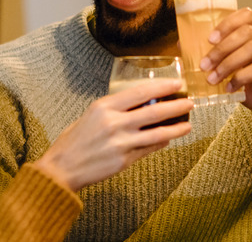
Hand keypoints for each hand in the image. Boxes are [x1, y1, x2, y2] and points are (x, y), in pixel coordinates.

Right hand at [35, 79, 192, 191]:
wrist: (62, 167)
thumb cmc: (74, 140)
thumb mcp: (91, 115)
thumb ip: (114, 109)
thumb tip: (141, 105)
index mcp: (104, 107)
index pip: (140, 92)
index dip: (162, 87)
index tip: (176, 85)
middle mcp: (114, 123)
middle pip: (154, 111)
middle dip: (175, 106)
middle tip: (189, 102)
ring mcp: (121, 143)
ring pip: (157, 133)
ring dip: (176, 128)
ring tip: (187, 124)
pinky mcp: (124, 160)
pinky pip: (149, 149)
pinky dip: (161, 143)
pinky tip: (169, 139)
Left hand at [199, 7, 251, 131]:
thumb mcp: (233, 72)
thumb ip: (216, 59)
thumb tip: (183, 46)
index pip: (246, 15)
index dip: (226, 24)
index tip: (208, 40)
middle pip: (246, 32)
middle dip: (220, 49)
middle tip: (204, 65)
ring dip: (227, 64)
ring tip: (212, 79)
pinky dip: (241, 77)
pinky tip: (230, 89)